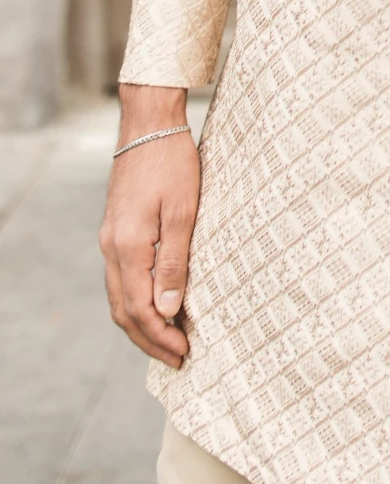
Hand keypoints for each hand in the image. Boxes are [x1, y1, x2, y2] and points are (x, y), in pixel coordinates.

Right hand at [100, 88, 198, 367]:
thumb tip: (168, 310)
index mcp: (128, 247)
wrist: (148, 124)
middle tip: (178, 359)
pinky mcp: (116, 230)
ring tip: (169, 341)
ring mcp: (110, 240)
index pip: (139, 310)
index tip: (184, 354)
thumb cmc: (173, 162)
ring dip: (142, 324)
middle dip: (150, 340)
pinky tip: (156, 305)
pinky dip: (136, 301)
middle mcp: (112, 248)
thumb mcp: (184, 211)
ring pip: (119, 297)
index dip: (160, 338)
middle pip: (124, 311)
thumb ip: (174, 262)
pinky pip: (121, 279)